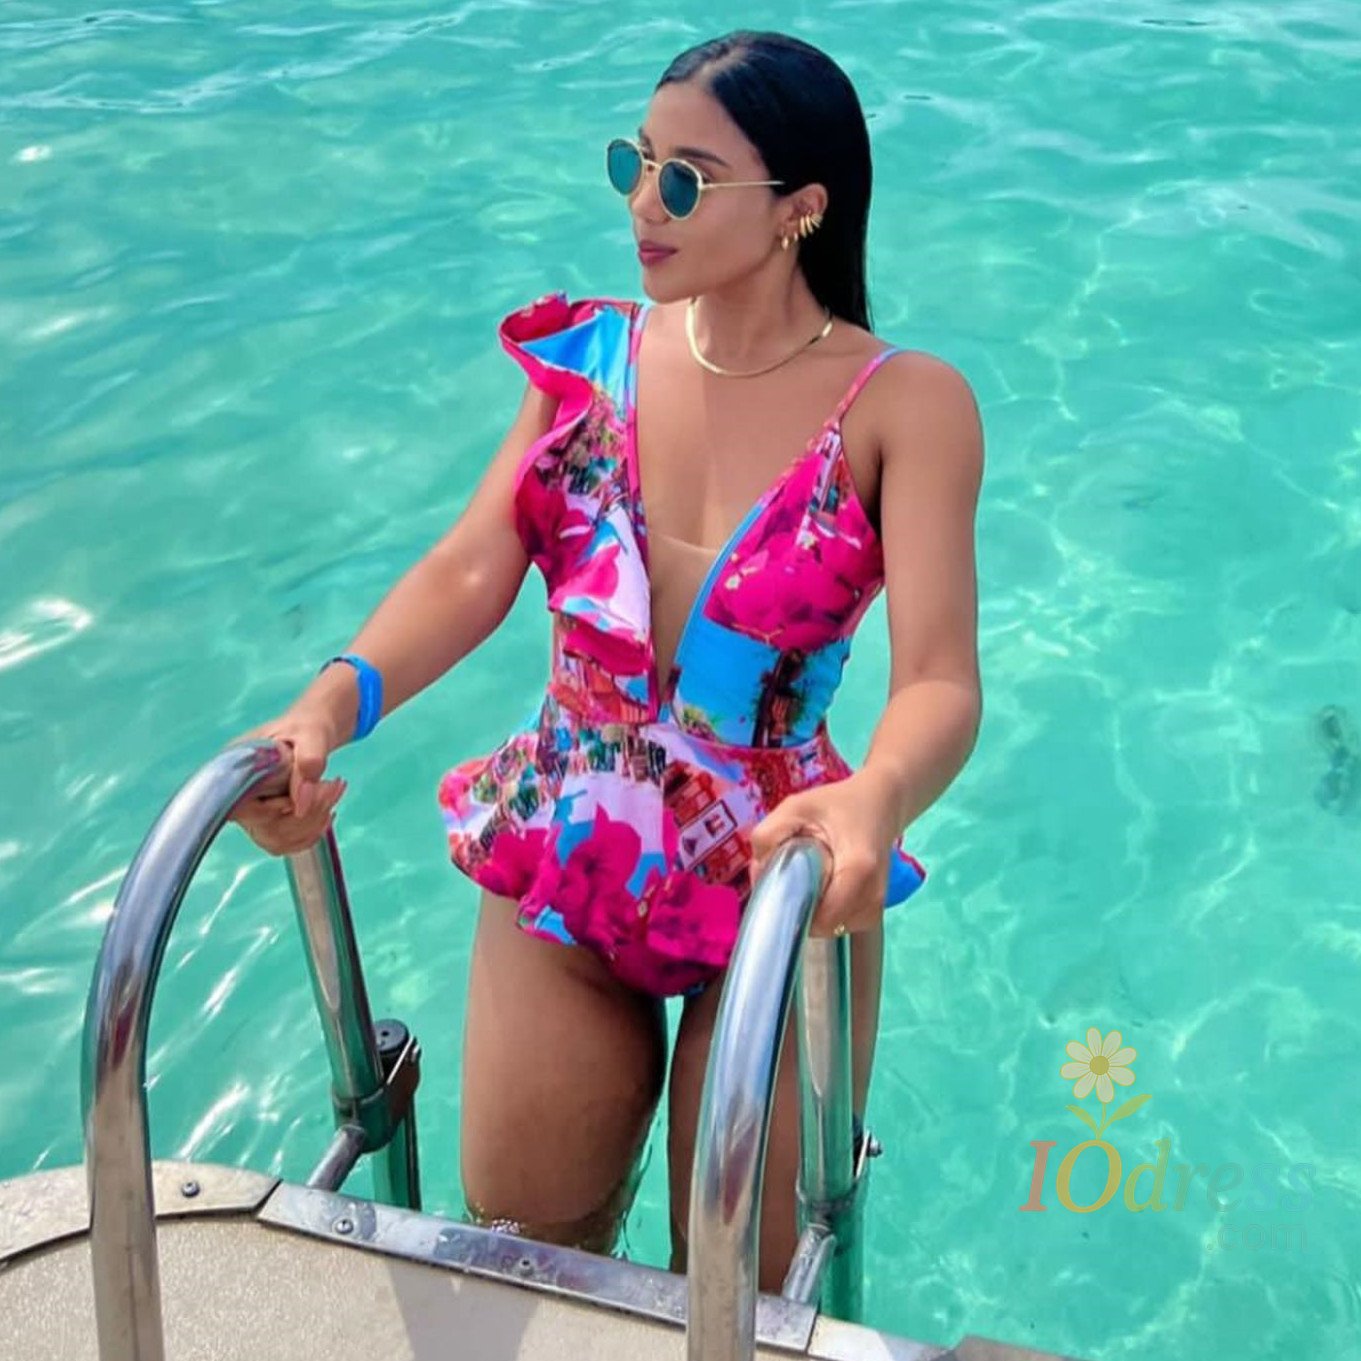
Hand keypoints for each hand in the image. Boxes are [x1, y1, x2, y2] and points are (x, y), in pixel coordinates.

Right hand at [227, 712, 346, 856]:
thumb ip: (308, 762)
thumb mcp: (311, 735)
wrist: (311, 731)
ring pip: (278, 840)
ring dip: (314, 822)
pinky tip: (327, 810)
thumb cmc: (306, 727)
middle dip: (307, 814)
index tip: (308, 789)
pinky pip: (287, 843)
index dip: (274, 809)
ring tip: (333, 790)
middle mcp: (235, 794)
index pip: (241, 809)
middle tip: (333, 785)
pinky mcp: (268, 822)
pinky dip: (312, 831)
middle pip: (265, 829)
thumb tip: (301, 805)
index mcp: (234, 766)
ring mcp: (251, 812)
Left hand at [749, 772, 895, 936]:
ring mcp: (877, 906)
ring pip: (833, 929)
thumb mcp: (796, 807)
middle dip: (801, 909)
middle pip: (825, 926)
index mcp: (858, 869)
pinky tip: (824, 888)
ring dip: (814, 912)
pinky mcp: (875, 910)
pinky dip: (828, 913)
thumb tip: (758, 874)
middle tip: (793, 878)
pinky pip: (843, 926)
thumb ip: (769, 835)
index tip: (781, 889)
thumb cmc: (837, 804)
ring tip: (810, 879)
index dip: (794, 911)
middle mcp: (873, 894)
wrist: (879, 804)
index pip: (822, 918)